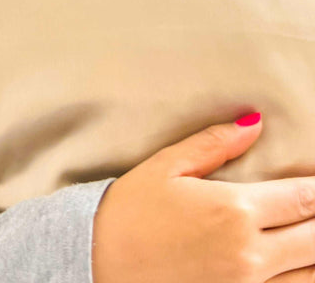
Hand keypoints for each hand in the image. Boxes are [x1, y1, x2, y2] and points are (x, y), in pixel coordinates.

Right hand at [92, 114, 314, 281]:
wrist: (97, 261)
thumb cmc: (130, 211)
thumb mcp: (167, 166)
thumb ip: (215, 144)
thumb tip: (255, 122)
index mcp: (233, 210)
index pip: (304, 199)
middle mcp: (249, 254)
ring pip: (310, 275)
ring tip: (311, 233)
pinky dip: (299, 280)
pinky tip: (297, 266)